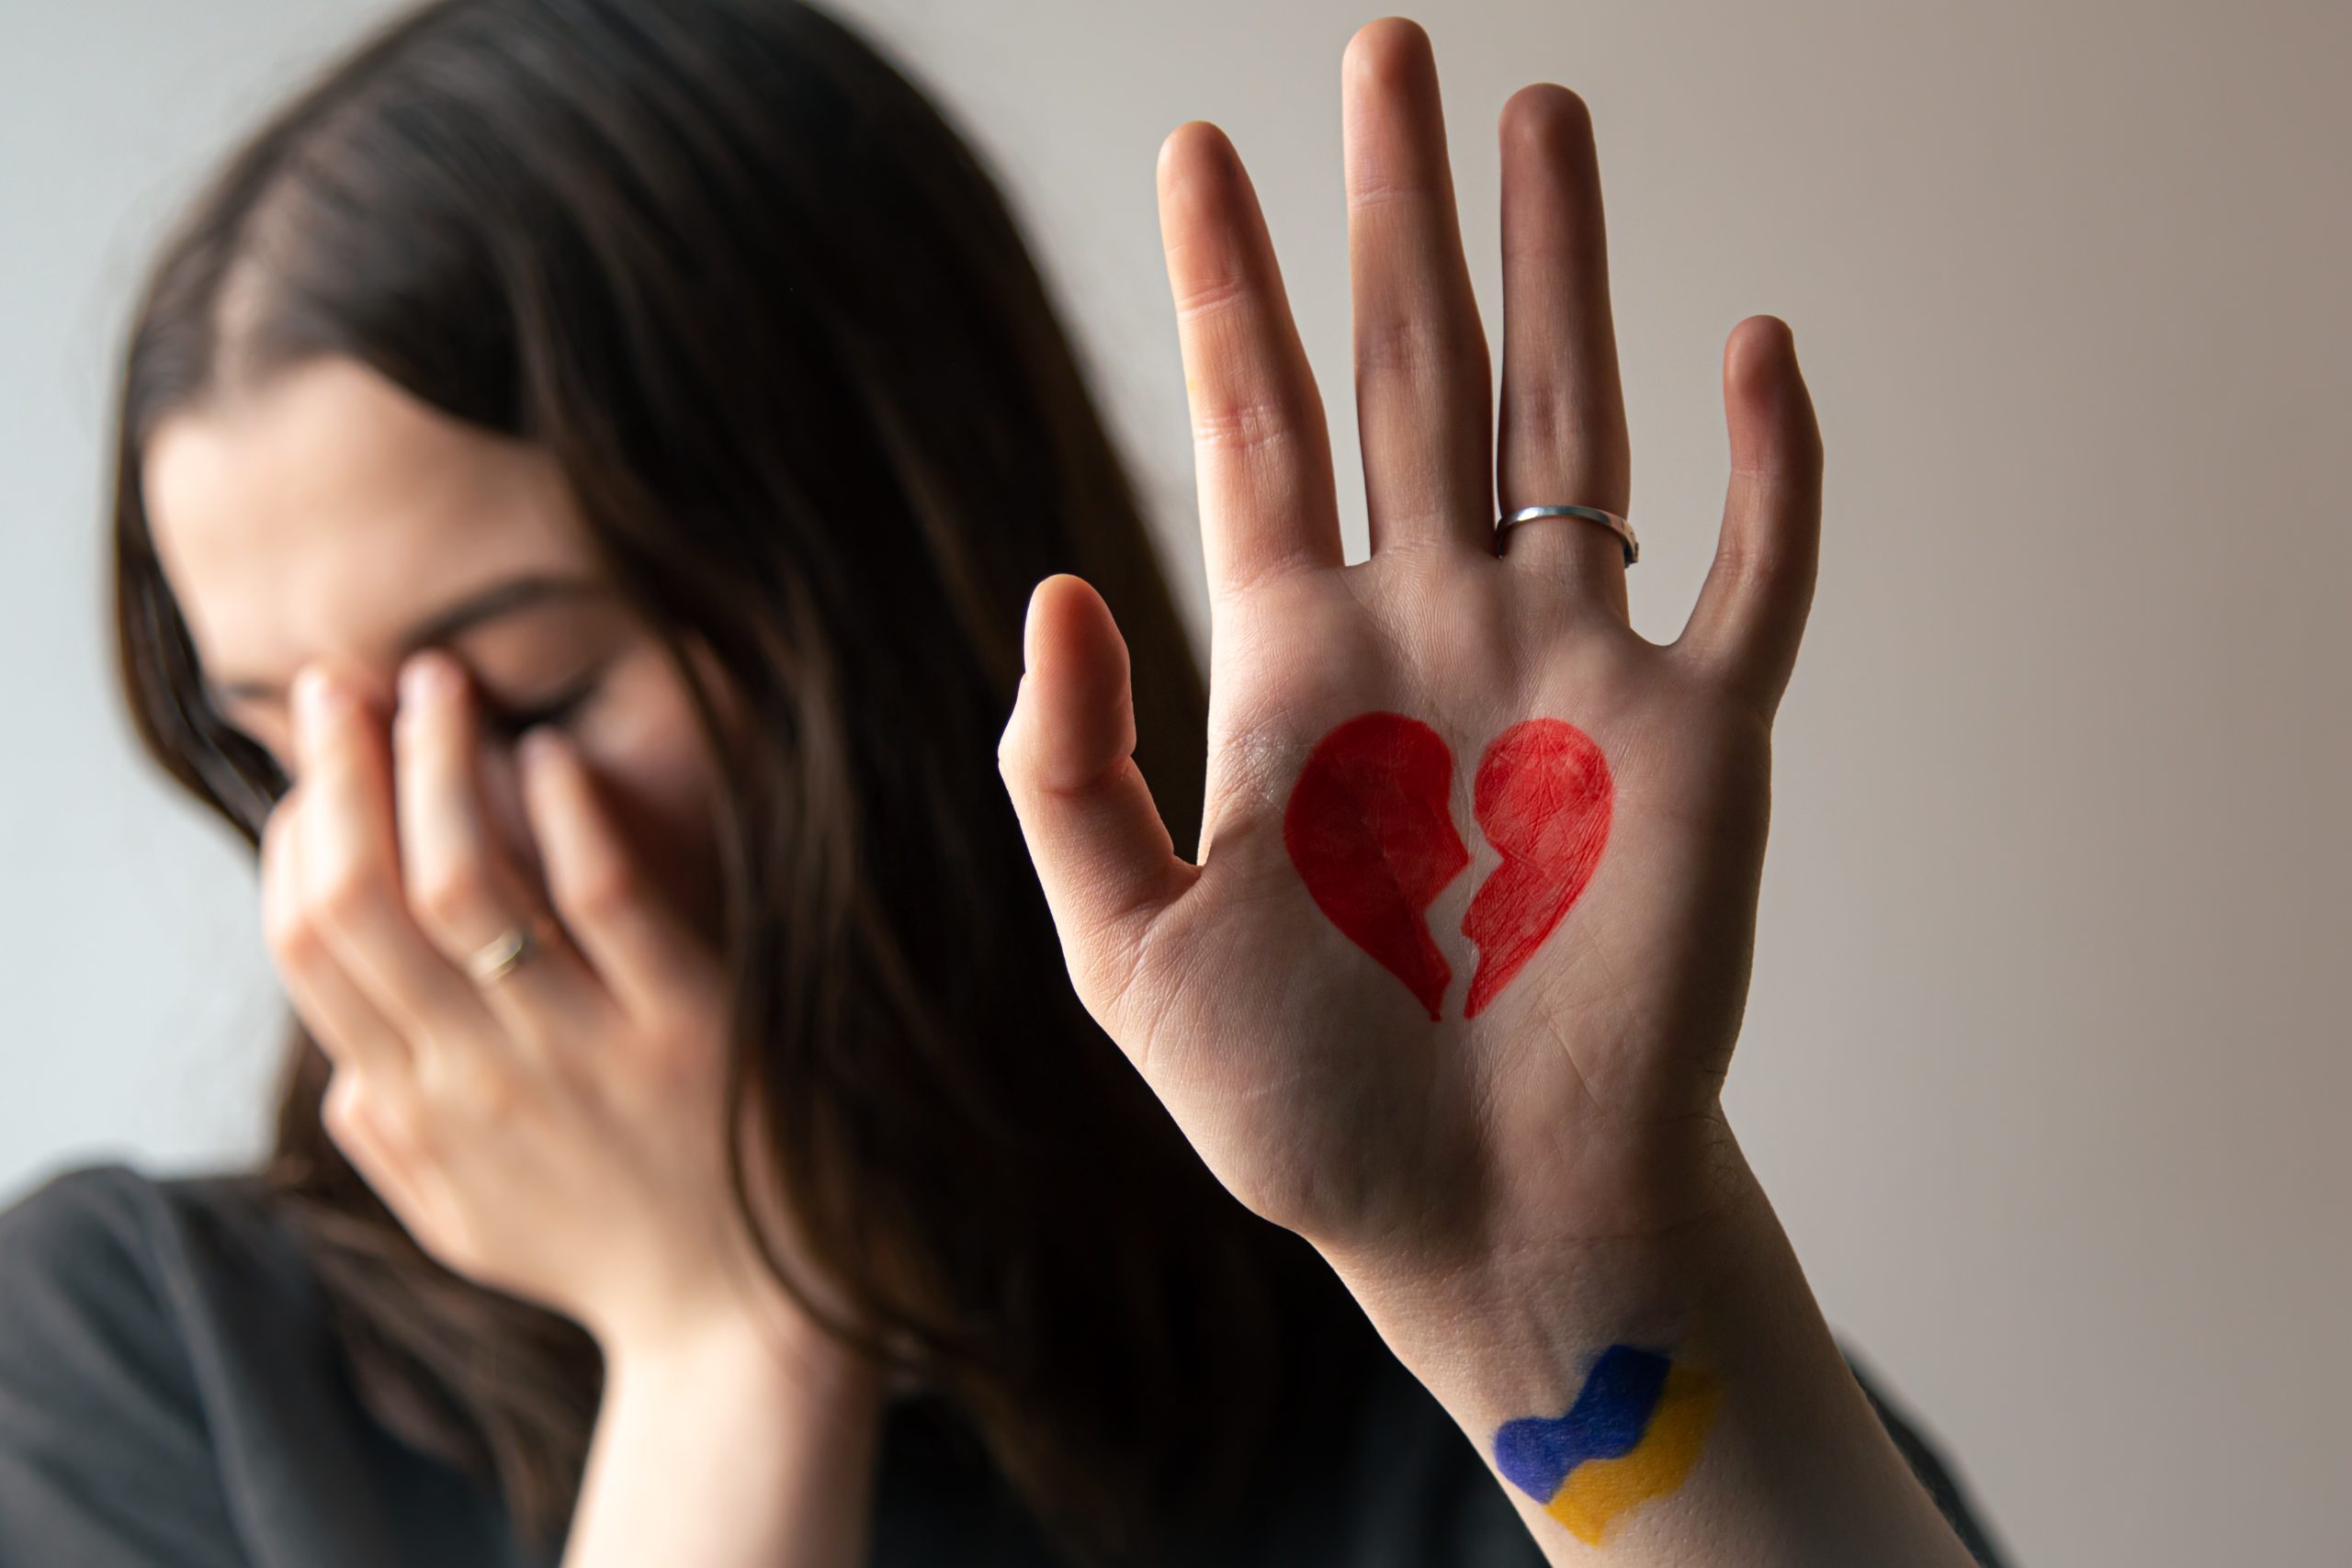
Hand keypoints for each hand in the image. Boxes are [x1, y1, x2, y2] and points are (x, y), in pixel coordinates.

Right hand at [260, 648, 832, 1364]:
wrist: (747, 1331)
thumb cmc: (613, 1259)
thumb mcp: (468, 1224)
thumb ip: (395, 1145)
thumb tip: (347, 1070)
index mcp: (417, 1109)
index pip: (309, 945)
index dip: (296, 836)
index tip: (317, 763)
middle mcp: (477, 1075)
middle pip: (359, 894)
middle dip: (342, 771)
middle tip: (349, 682)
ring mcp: (580, 1050)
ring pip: (460, 881)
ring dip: (435, 765)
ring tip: (442, 682)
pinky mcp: (688, 1032)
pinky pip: (606, 901)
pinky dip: (569, 817)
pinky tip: (556, 756)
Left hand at [997, 20, 1821, 1295]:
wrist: (1480, 1219)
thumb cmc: (1304, 1111)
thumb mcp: (1128, 954)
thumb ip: (1073, 773)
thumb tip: (1057, 582)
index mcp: (1292, 668)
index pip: (1251, 427)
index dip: (1221, 287)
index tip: (1195, 151)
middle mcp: (1432, 633)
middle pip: (1409, 374)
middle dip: (1394, 215)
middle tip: (1387, 51)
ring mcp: (1570, 672)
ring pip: (1570, 421)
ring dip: (1563, 268)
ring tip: (1544, 115)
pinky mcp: (1699, 741)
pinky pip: (1749, 573)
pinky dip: (1768, 468)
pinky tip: (1754, 345)